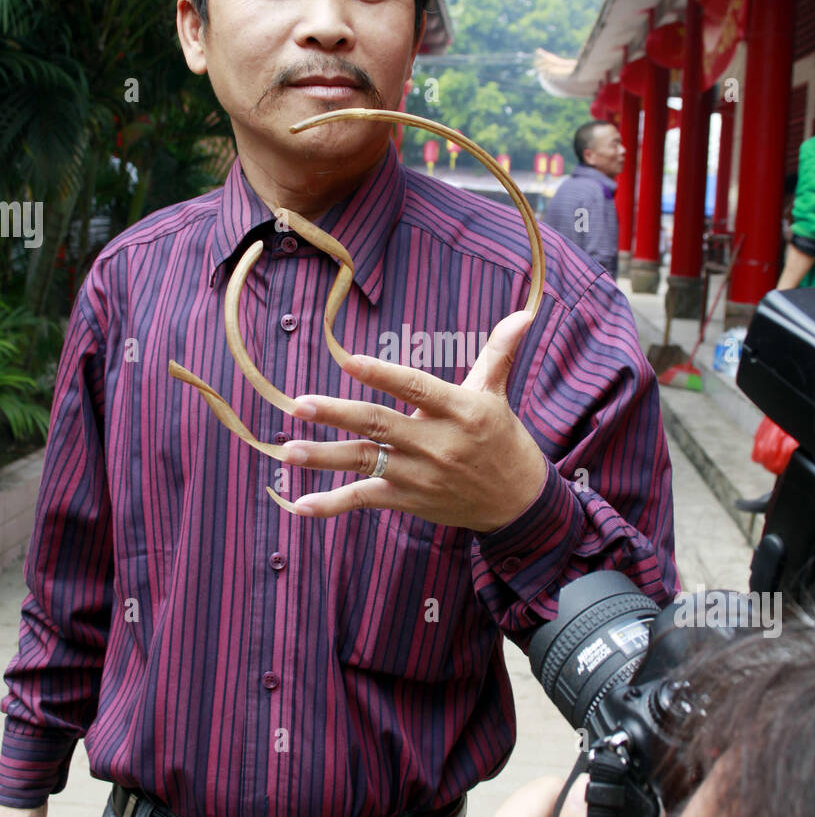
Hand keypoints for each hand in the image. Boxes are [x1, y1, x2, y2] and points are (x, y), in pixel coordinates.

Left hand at [281, 310, 547, 531]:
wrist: (516, 502)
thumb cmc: (501, 438)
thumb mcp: (498, 393)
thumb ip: (499, 351)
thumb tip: (523, 312)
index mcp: (459, 410)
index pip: (415, 388)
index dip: (383, 375)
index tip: (349, 361)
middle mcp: (437, 443)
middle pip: (380, 425)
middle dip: (337, 414)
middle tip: (299, 404)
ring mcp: (420, 475)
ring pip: (365, 460)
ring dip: (324, 456)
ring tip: (288, 449)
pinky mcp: (408, 499)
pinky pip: (365, 499)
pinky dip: (333, 504)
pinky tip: (301, 504)